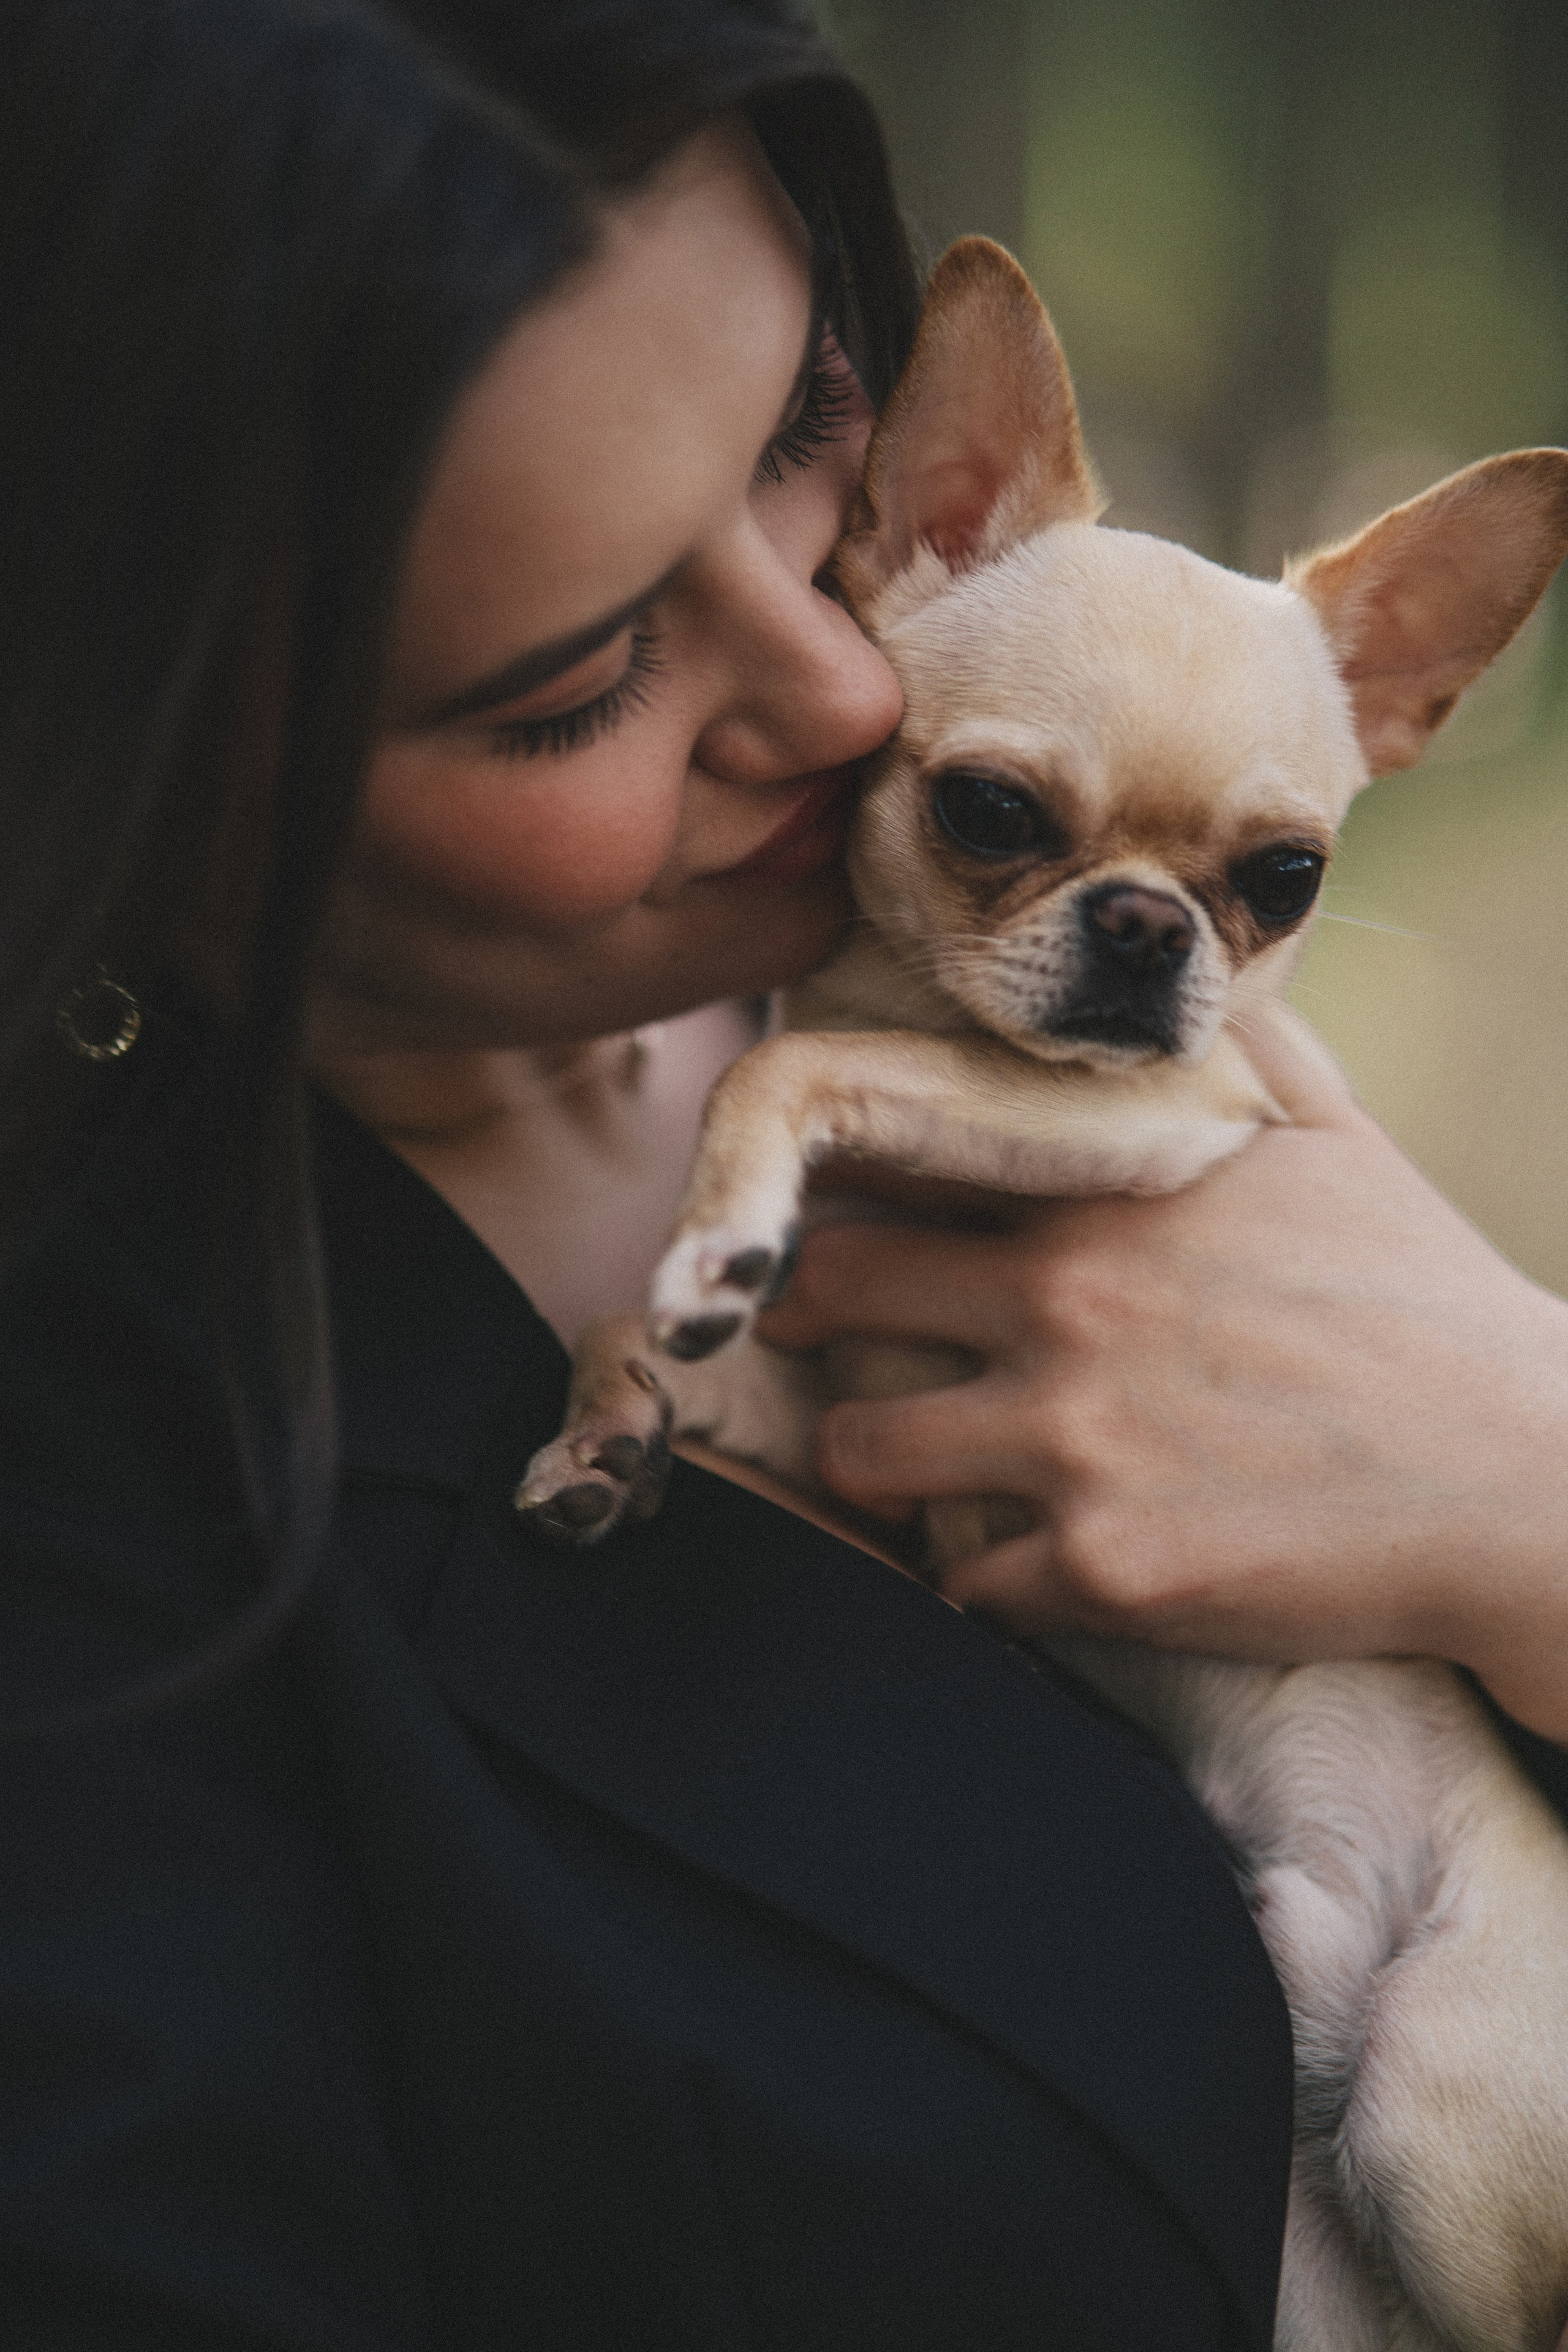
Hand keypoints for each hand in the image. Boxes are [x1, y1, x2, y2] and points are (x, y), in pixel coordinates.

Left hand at [757, 1003, 1567, 1742]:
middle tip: (827, 1348)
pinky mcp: (1104, 1571)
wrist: (1524, 1478)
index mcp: (1099, 1199)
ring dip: (877, 1465)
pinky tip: (1027, 1561)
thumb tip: (1195, 984)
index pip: (889, 1164)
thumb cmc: (1428, 1302)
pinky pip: (961, 1584)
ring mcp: (1072, 1444)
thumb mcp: (1337, 1141)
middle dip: (809, 1324)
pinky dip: (978, 1578)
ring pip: (859, 1456)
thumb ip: (1243, 1052)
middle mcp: (1061, 1308)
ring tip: (921, 1471)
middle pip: (827, 1298)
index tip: (826, 1221)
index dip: (838, 1194)